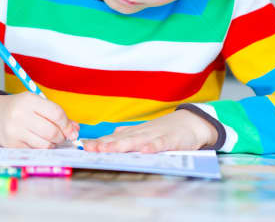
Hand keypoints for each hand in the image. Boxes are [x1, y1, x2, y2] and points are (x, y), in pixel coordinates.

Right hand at [0, 93, 79, 148]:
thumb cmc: (19, 109)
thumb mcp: (36, 104)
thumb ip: (56, 115)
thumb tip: (75, 130)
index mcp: (29, 100)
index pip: (56, 113)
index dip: (67, 124)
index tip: (71, 130)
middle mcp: (20, 115)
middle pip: (52, 131)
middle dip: (62, 137)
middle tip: (62, 137)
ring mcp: (15, 131)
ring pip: (45, 144)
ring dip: (53, 144)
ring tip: (51, 140)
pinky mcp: (12, 145)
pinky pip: (35, 150)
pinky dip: (42, 149)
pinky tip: (39, 142)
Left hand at [82, 109, 216, 152]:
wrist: (190, 123)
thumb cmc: (163, 131)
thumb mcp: (142, 133)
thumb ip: (125, 136)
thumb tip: (105, 139)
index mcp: (134, 133)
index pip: (113, 138)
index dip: (99, 142)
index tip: (84, 147)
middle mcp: (141, 133)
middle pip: (121, 139)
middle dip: (106, 144)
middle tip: (91, 149)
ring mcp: (156, 135)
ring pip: (137, 141)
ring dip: (123, 145)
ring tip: (110, 150)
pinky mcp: (171, 140)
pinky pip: (161, 144)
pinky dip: (153, 147)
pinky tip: (146, 151)